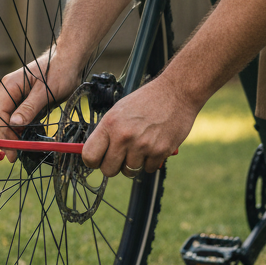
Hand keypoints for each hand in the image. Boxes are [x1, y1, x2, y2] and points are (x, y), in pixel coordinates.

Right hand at [0, 46, 79, 161]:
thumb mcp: (45, 92)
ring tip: (23, 150)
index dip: (4, 134)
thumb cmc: (59, 72)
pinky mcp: (27, 100)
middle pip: (3, 119)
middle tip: (15, 156)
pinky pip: (21, 117)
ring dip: (16, 135)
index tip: (11, 151)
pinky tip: (30, 138)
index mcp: (10, 86)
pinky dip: (24, 129)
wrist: (71, 62)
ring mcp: (18, 95)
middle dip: (8, 137)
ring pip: (12, 120)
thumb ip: (29, 108)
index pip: (0, 114)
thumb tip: (14, 124)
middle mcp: (10, 91)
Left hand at [81, 74, 196, 177]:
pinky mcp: (160, 151)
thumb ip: (106, 133)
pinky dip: (150, 162)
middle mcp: (124, 136)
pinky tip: (152, 146)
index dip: (92, 161)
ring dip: (133, 163)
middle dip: (113, 166)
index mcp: (109, 124)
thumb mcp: (118, 111)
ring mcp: (143, 145)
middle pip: (108, 170)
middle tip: (120, 156)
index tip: (98, 160)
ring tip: (139, 147)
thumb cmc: (145, 101)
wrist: (175, 93)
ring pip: (129, 171)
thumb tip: (93, 154)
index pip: (89, 156)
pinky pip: (148, 169)